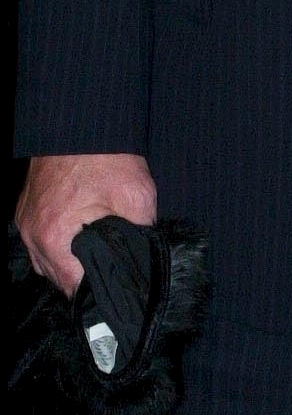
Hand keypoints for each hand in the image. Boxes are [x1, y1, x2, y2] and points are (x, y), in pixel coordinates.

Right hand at [15, 152, 158, 299]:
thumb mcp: (137, 197)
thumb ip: (140, 234)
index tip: (115, 288)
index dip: (96, 290)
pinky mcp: (27, 209)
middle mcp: (33, 234)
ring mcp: (26, 222)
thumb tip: (143, 259)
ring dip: (69, 262)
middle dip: (83, 277)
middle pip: (57, 277)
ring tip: (96, 255)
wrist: (81, 124)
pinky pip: (41, 241)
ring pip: (46, 261)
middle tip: (110, 270)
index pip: (73, 287)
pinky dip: (59, 244)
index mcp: (54, 237)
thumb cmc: (107, 157)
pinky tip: (80, 236)